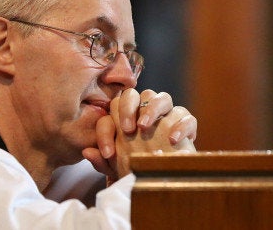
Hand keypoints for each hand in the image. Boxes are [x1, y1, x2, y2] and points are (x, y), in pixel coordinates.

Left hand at [82, 88, 196, 179]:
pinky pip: (185, 116)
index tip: (108, 153)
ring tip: (144, 127)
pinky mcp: (185, 124)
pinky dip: (181, 125)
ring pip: (162, 97)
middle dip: (128, 108)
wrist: (161, 178)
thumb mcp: (116, 168)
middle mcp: (144, 111)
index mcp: (124, 117)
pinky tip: (173, 140)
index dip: (106, 131)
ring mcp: (166, 116)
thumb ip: (102, 160)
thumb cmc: (135, 168)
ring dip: (152, 109)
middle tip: (127, 129)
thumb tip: (87, 152)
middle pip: (134, 94)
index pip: (111, 112)